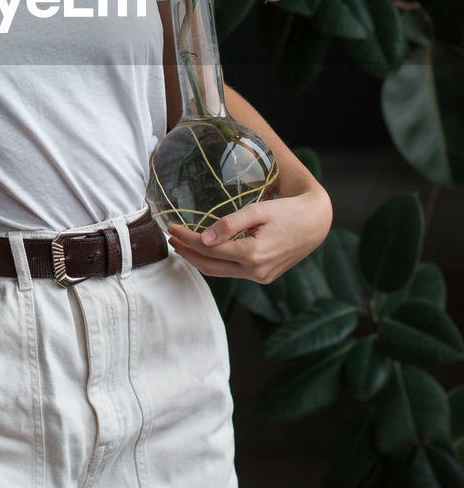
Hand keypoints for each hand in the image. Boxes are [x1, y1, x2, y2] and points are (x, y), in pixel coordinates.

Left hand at [166, 185, 331, 284]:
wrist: (317, 223)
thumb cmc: (288, 211)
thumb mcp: (258, 210)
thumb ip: (230, 223)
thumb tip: (204, 239)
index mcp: (253, 253)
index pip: (209, 248)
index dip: (187, 238)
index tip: (172, 226)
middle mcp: (256, 271)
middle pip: (210, 266)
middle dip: (187, 253)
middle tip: (171, 238)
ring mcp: (261, 277)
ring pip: (220, 272)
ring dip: (198, 260)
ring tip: (182, 246)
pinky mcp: (265, 276)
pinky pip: (232, 272)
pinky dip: (215, 263)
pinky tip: (206, 252)